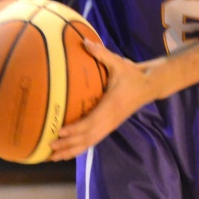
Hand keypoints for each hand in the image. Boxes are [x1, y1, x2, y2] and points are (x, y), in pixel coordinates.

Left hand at [50, 41, 157, 159]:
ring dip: (72, 151)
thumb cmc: (132, 74)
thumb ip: (101, 53)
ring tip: (54, 157)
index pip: (90, 123)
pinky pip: (93, 140)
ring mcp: (110, 125)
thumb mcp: (118, 62)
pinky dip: (80, 147)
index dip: (74, 130)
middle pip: (87, 139)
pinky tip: (69, 150)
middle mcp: (109, 120)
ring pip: (89, 143)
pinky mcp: (110, 126)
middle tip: (49, 150)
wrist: (150, 85)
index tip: (60, 132)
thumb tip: (85, 41)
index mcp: (110, 107)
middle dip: (68, 146)